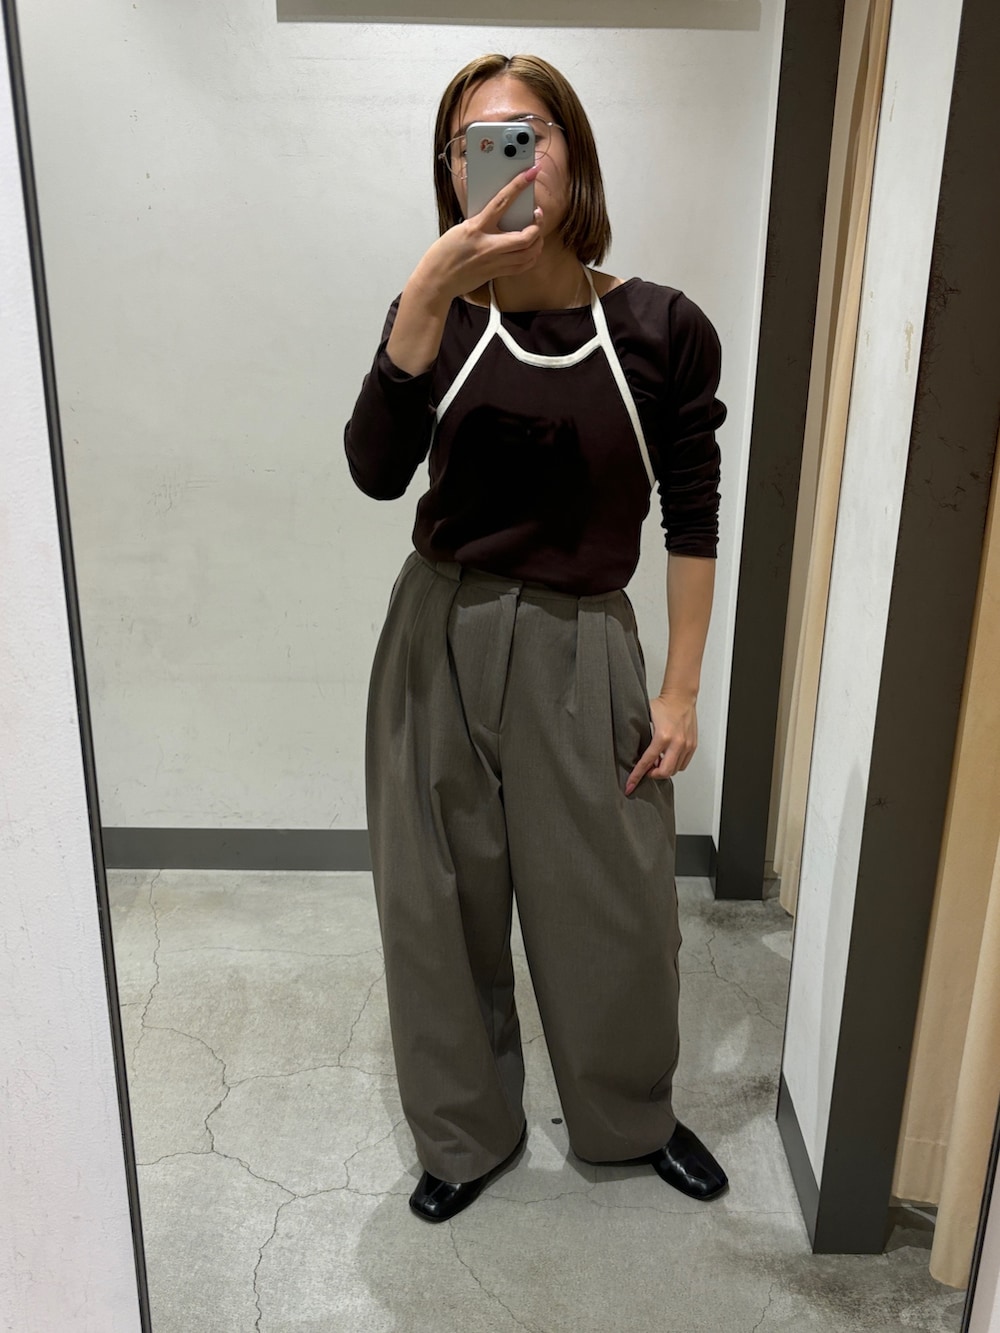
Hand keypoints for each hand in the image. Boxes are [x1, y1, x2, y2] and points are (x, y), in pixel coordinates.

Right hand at [409, 165, 544, 308]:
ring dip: (538, 242)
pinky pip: (522, 266)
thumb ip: (480, 223)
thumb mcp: (460, 230)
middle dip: (537, 224)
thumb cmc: (444, 254)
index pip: (502, 202)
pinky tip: (531, 251)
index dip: (518, 185)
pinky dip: (531, 257)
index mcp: (475, 229)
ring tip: (536, 233)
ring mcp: (493, 262)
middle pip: (525, 236)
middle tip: (537, 215)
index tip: (530, 173)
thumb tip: (498, 215)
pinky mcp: (495, 273)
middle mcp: (487, 246)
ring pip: (528, 254)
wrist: (437, 280)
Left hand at [624, 688, 697, 795]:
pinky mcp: (692, 746)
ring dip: (664, 770)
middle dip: (653, 775)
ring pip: (674, 770)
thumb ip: (641, 737)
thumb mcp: (646, 720)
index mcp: (662, 736)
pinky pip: (683, 764)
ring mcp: (686, 745)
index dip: (637, 776)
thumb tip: (632, 752)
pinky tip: (667, 758)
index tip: (630, 785)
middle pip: (664, 772)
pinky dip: (674, 765)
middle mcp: (677, 743)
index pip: (647, 762)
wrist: (681, 698)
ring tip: (657, 762)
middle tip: (647, 771)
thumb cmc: (663, 705)